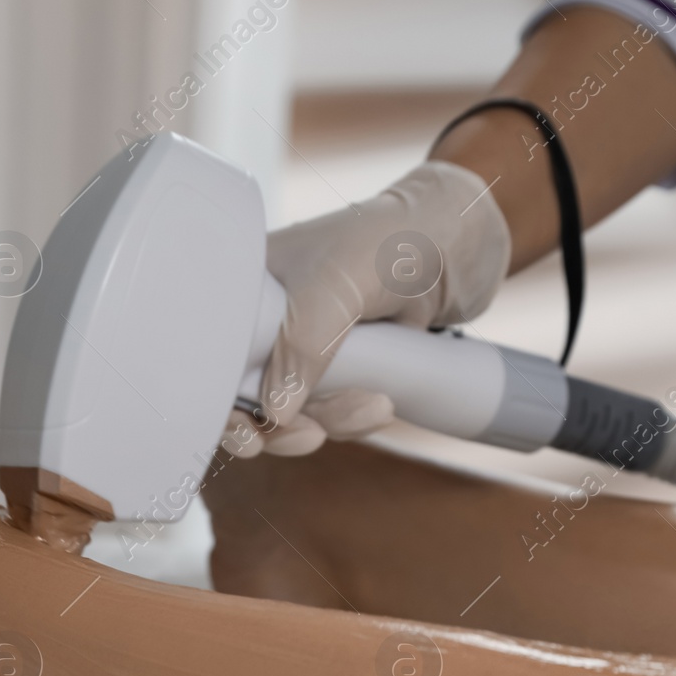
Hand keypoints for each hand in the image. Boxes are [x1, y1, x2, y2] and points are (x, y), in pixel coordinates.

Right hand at [227, 160, 510, 456]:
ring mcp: (307, 346)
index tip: (247, 433)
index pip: (213, 355)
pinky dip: (352, 417)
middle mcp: (270, 320)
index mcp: (248, 288)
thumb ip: (301, 347)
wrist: (463, 240)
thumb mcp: (336, 288)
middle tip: (305, 437)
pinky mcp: (344, 367)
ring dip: (329, 421)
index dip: (221, 401)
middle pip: (247, 395)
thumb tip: (275, 414)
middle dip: (277, 426)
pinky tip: (382, 404)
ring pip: (294, 411)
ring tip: (372, 407)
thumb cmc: (391, 238)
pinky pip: (331, 411)